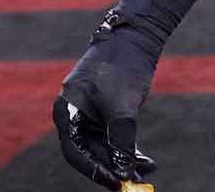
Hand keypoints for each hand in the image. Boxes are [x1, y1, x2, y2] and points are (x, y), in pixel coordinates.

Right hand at [55, 11, 162, 189]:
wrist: (135, 36)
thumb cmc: (122, 65)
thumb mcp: (122, 105)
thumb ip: (121, 138)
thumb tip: (125, 168)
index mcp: (66, 110)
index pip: (75, 151)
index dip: (94, 170)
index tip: (114, 181)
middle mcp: (74, 114)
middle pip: (91, 152)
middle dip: (113, 167)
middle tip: (134, 180)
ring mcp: (91, 113)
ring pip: (105, 146)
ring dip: (124, 159)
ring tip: (148, 169)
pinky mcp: (107, 111)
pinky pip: (115, 136)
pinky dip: (129, 148)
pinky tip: (146, 160)